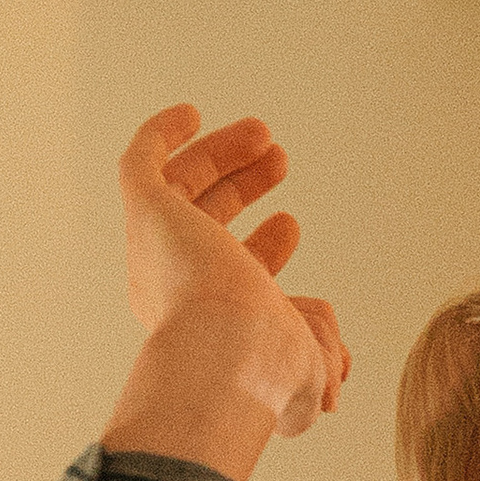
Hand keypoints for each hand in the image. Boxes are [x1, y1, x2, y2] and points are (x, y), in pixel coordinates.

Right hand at [105, 105, 351, 480]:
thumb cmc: (271, 367)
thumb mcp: (312, 359)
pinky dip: (160, 135)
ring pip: (179, 189)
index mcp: (208, 321)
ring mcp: (157, 246)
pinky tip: (189, 113)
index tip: (291, 223)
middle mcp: (174, 284)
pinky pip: (139, 164)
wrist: (230, 354)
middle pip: (202, 221)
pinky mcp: (147, 211)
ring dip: (220, 156)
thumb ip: (322, 347)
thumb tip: (340, 359)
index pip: (226, 273)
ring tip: (265, 135)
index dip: (261, 246)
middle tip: (280, 157)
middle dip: (241, 185)